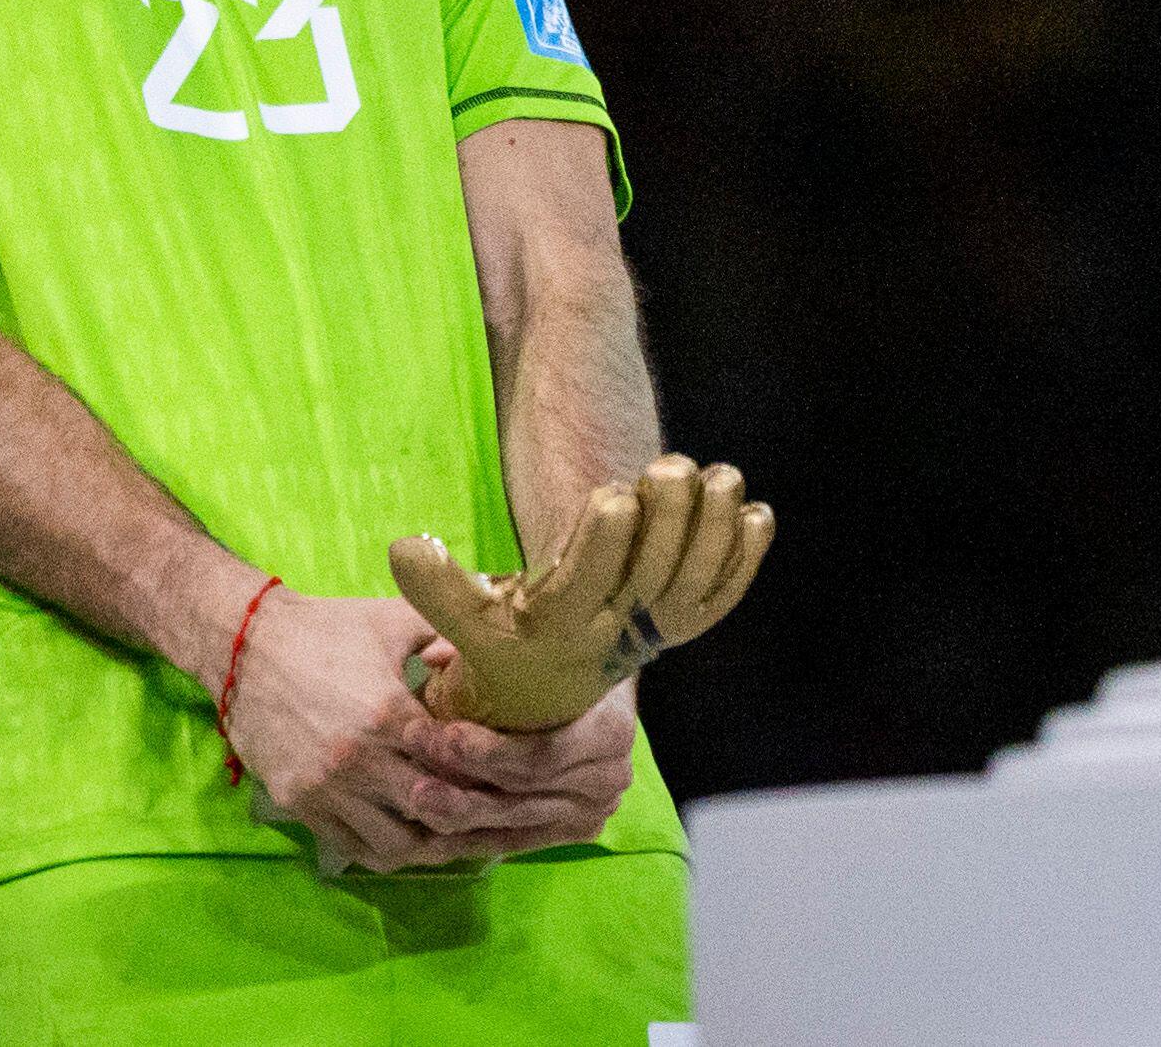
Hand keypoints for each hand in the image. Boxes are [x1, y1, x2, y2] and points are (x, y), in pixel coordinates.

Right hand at [220, 590, 626, 873]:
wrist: (244, 644)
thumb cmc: (327, 628)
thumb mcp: (394, 620)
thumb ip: (450, 632)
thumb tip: (503, 639)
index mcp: (388, 713)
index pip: (457, 762)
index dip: (494, 776)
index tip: (522, 782)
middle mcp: (358, 761)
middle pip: (435, 810)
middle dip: (475, 818)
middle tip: (508, 821)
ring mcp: (326, 790)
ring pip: (396, 844)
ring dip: (434, 844)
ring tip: (464, 836)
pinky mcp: (299, 805)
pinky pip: (353, 848)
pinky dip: (389, 850)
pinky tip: (416, 841)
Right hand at [391, 455, 773, 732]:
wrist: (549, 694)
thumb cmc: (502, 646)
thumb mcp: (463, 623)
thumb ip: (435, 586)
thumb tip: (404, 545)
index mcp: (561, 626)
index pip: (587, 584)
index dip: (603, 542)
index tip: (611, 494)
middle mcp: (617, 630)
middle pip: (654, 575)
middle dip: (668, 518)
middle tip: (670, 465)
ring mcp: (658, 628)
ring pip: (697, 581)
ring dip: (714, 529)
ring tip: (719, 476)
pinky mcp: (685, 622)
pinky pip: (725, 593)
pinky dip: (745, 557)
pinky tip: (755, 511)